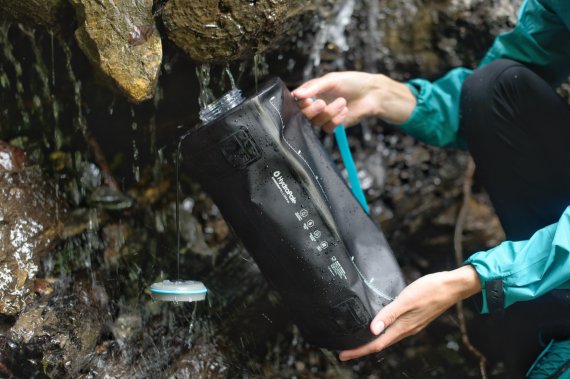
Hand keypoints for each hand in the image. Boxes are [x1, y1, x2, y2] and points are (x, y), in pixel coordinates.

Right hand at [291, 71, 416, 132]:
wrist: (372, 93)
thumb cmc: (352, 82)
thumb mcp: (331, 80)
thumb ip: (314, 87)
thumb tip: (296, 95)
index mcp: (312, 92)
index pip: (297, 101)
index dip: (300, 103)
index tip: (307, 100)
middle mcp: (315, 104)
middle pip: (303, 114)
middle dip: (313, 110)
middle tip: (323, 103)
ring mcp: (324, 115)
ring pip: (316, 122)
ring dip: (330, 113)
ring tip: (343, 102)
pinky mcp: (334, 124)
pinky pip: (327, 128)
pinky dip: (336, 120)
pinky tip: (345, 111)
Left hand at [339, 265, 481, 360]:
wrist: (452, 287)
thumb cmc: (431, 290)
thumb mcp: (406, 300)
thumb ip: (389, 314)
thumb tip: (372, 330)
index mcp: (403, 327)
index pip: (376, 344)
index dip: (359, 350)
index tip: (343, 354)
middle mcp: (406, 329)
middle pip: (379, 344)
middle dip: (362, 348)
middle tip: (345, 351)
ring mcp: (411, 325)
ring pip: (387, 338)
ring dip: (372, 341)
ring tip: (358, 340)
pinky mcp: (414, 319)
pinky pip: (394, 330)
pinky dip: (382, 332)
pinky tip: (379, 326)